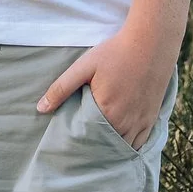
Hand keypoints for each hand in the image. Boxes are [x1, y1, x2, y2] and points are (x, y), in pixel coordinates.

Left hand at [37, 26, 175, 149]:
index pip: (87, 139)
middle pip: (105, 146)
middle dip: (93, 147)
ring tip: (97, 146)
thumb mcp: (84, 67)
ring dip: (111, 148)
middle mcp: (126, 122)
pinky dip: (128, 145)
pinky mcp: (152, 118)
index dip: (77, 141)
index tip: (68, 142)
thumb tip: (41, 109)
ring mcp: (141, 122)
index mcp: (107, 112)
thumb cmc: (115, 53)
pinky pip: (140, 142)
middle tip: (80, 146)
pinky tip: (118, 142)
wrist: (151, 43)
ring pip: (123, 147)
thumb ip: (61, 88)